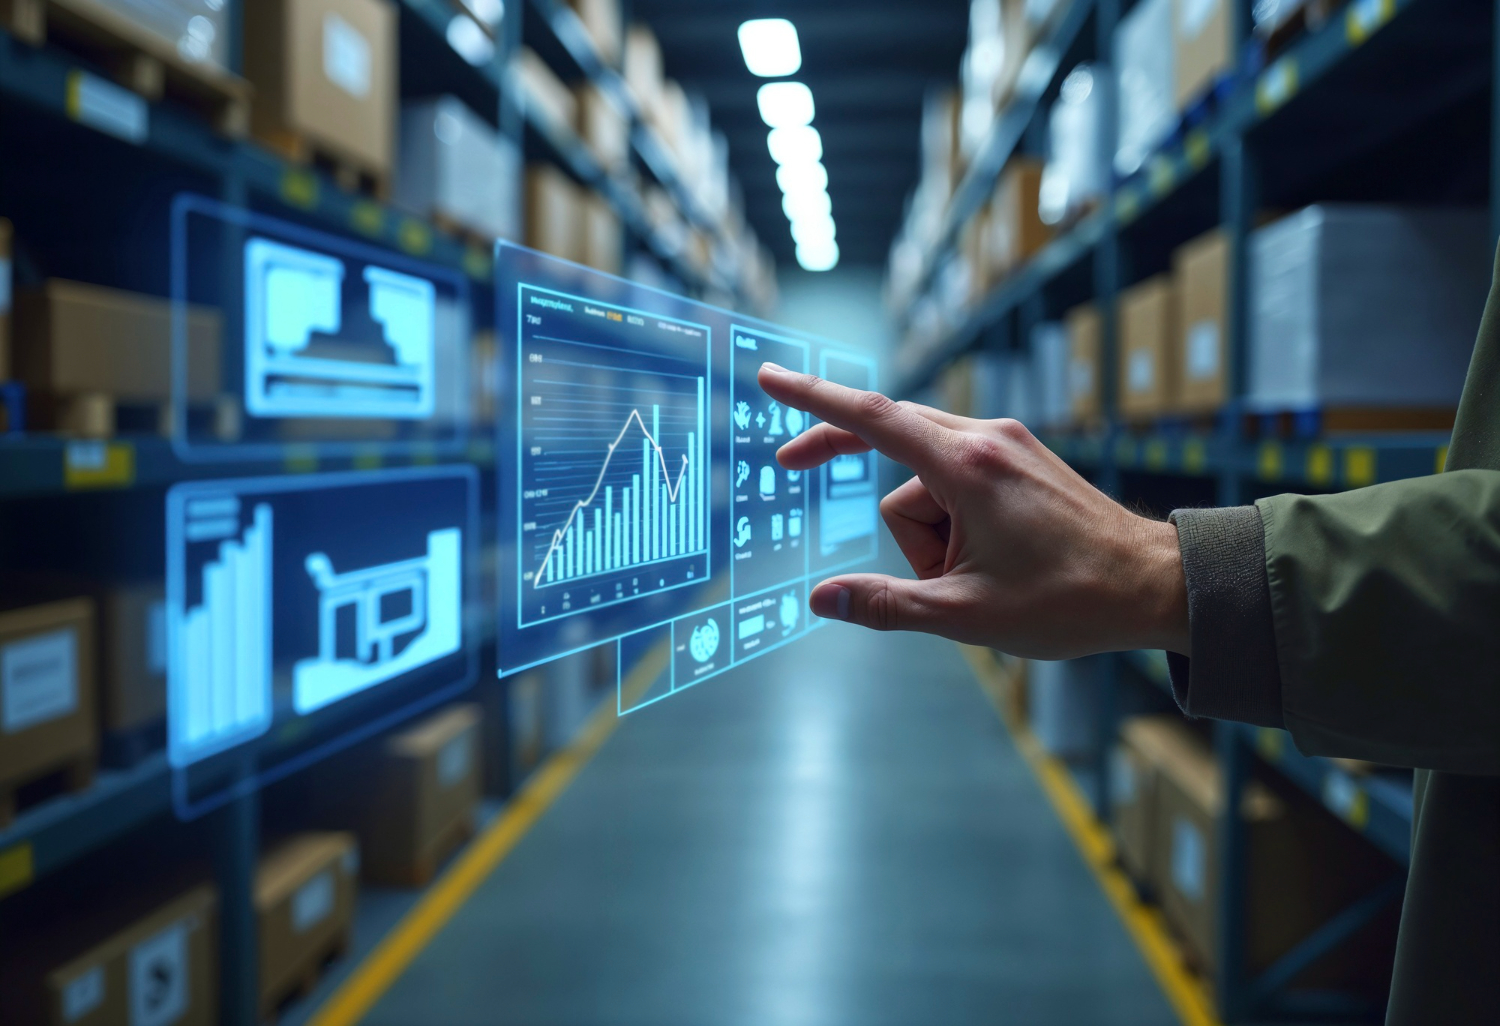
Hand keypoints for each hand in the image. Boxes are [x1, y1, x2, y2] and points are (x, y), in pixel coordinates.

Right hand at [757, 363, 1189, 657]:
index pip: (869, 419)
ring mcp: (1007, 443)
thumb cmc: (1069, 600)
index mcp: (965, 466)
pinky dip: (955, 520)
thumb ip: (886, 605)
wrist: (1155, 584)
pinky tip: (993, 560)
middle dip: (898, 523)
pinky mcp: (1022, 457)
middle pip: (894, 455)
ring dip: (933, 534)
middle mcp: (985, 437)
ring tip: (984, 581)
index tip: (769, 378)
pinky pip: (959, 476)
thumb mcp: (966, 616)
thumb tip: (821, 599)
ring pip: (928, 478)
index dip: (811, 400)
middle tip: (917, 567)